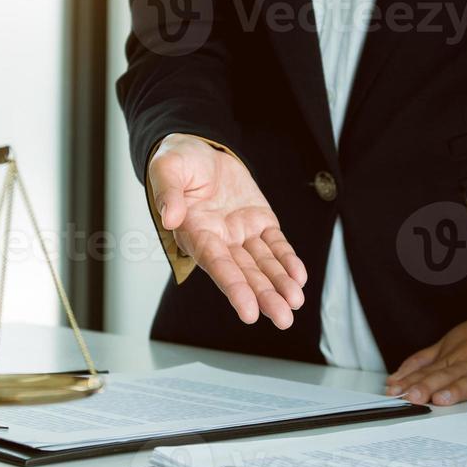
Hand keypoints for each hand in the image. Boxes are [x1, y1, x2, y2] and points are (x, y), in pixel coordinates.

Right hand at [148, 134, 306, 327]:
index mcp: (195, 233)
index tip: (249, 311)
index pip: (217, 265)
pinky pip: (276, 244)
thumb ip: (167, 194)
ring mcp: (241, 233)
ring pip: (264, 264)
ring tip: (295, 303)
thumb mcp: (167, 170)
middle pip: (245, 273)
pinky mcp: (259, 221)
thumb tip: (170, 217)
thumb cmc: (178, 162)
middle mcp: (220, 240)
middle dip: (264, 296)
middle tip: (283, 318)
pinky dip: (288, 260)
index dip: (234, 288)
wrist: (198, 148)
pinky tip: (299, 277)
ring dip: (280, 284)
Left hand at [385, 316, 466, 406]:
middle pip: (448, 375)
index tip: (397, 391)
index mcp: (455, 356)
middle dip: (430, 386)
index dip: (412, 381)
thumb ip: (421, 363)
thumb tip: (395, 378)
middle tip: (414, 396)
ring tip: (442, 399)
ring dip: (458, 389)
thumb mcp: (448, 344)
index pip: (430, 371)